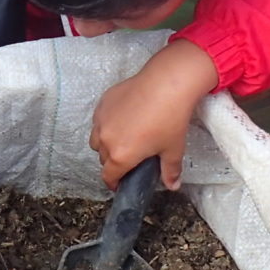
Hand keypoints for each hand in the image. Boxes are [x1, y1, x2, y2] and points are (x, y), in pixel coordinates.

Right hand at [90, 39, 217, 187]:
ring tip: (122, 139)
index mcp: (121, 155)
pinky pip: (99, 120)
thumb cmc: (170, 118)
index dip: (113, 183)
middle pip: (102, 158)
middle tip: (128, 158)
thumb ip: (170, 171)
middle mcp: (106, 139)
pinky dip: (106, 124)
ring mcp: (102, 119)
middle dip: (112, 163)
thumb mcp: (173, 149)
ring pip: (96, 139)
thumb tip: (172, 186)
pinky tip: (122, 119)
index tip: (119, 184)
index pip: (108, 176)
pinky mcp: (103, 103)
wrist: (166, 84)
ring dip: (105, 144)